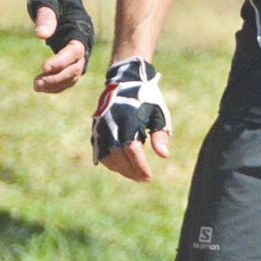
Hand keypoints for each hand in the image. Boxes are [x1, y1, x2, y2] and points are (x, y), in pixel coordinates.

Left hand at [27, 0, 92, 92]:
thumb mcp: (47, 2)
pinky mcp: (72, 57)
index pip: (75, 51)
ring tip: (36, 86)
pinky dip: (57, 84)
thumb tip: (41, 35)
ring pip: (73, 75)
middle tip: (36, 84)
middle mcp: (84, 43)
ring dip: (56, 84)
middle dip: (57, 78)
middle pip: (76, 68)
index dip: (61, 62)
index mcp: (81, 29)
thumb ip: (46, 17)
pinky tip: (42, 86)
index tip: (43, 68)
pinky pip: (69, 76)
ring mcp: (80, 51)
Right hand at [92, 58, 171, 180]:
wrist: (125, 81)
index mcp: (129, 119)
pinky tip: (122, 167)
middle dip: (131, 171)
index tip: (149, 176)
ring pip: (107, 156)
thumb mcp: (158, 113)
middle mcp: (112, 124)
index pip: (131, 150)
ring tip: (135, 174)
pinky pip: (100, 152)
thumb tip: (163, 155)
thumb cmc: (146, 99)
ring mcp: (102, 127)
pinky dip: (110, 163)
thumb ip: (160, 134)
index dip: (140, 166)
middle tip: (144, 178)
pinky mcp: (96, 130)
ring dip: (121, 169)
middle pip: (118, 156)